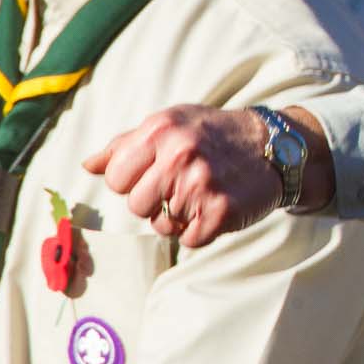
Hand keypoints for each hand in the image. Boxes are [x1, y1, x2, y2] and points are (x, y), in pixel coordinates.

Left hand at [84, 105, 324, 247]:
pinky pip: (189, 239)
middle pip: (136, 205)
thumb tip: (88, 165)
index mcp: (160, 130)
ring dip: (177, 218)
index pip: (116, 177)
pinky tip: (215, 208)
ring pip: (161, 225)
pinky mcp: (220, 210)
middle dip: (155, 201)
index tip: (157, 173)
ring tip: (200, 196)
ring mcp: (200, 183)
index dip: (133, 181)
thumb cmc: (214, 134)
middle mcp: (179, 154)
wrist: (274, 146)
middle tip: (183, 185)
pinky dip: (200, 230)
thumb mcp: (171, 123)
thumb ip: (126, 144)